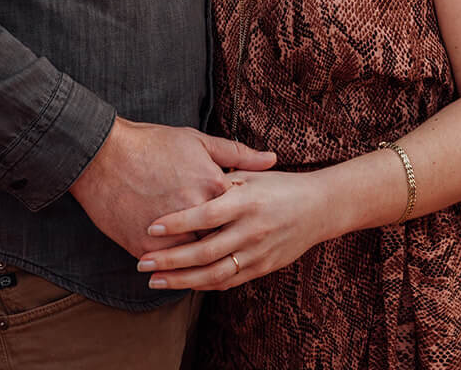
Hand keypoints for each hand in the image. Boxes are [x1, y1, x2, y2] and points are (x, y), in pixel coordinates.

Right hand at [69, 118, 276, 258]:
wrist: (103, 155)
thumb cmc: (151, 143)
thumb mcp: (197, 141)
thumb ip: (238, 153)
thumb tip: (272, 160)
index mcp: (213, 185)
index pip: (239, 213)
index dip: (241, 218)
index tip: (243, 221)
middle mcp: (197, 211)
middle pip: (222, 240)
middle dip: (226, 245)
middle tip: (228, 250)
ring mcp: (172, 233)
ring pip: (197, 259)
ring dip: (201, 263)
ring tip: (205, 265)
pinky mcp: (147, 246)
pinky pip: (169, 266)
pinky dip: (174, 270)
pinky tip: (178, 271)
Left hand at [136, 168, 334, 290]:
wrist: (318, 208)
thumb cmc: (279, 185)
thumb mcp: (251, 175)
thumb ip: (221, 180)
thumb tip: (188, 183)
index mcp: (244, 201)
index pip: (204, 216)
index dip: (176, 224)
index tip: (150, 228)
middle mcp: (250, 230)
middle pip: (204, 252)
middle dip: (170, 259)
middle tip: (142, 262)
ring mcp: (257, 253)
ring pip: (213, 274)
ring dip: (181, 280)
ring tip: (155, 280)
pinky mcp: (262, 268)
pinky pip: (228, 281)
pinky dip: (204, 285)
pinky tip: (184, 284)